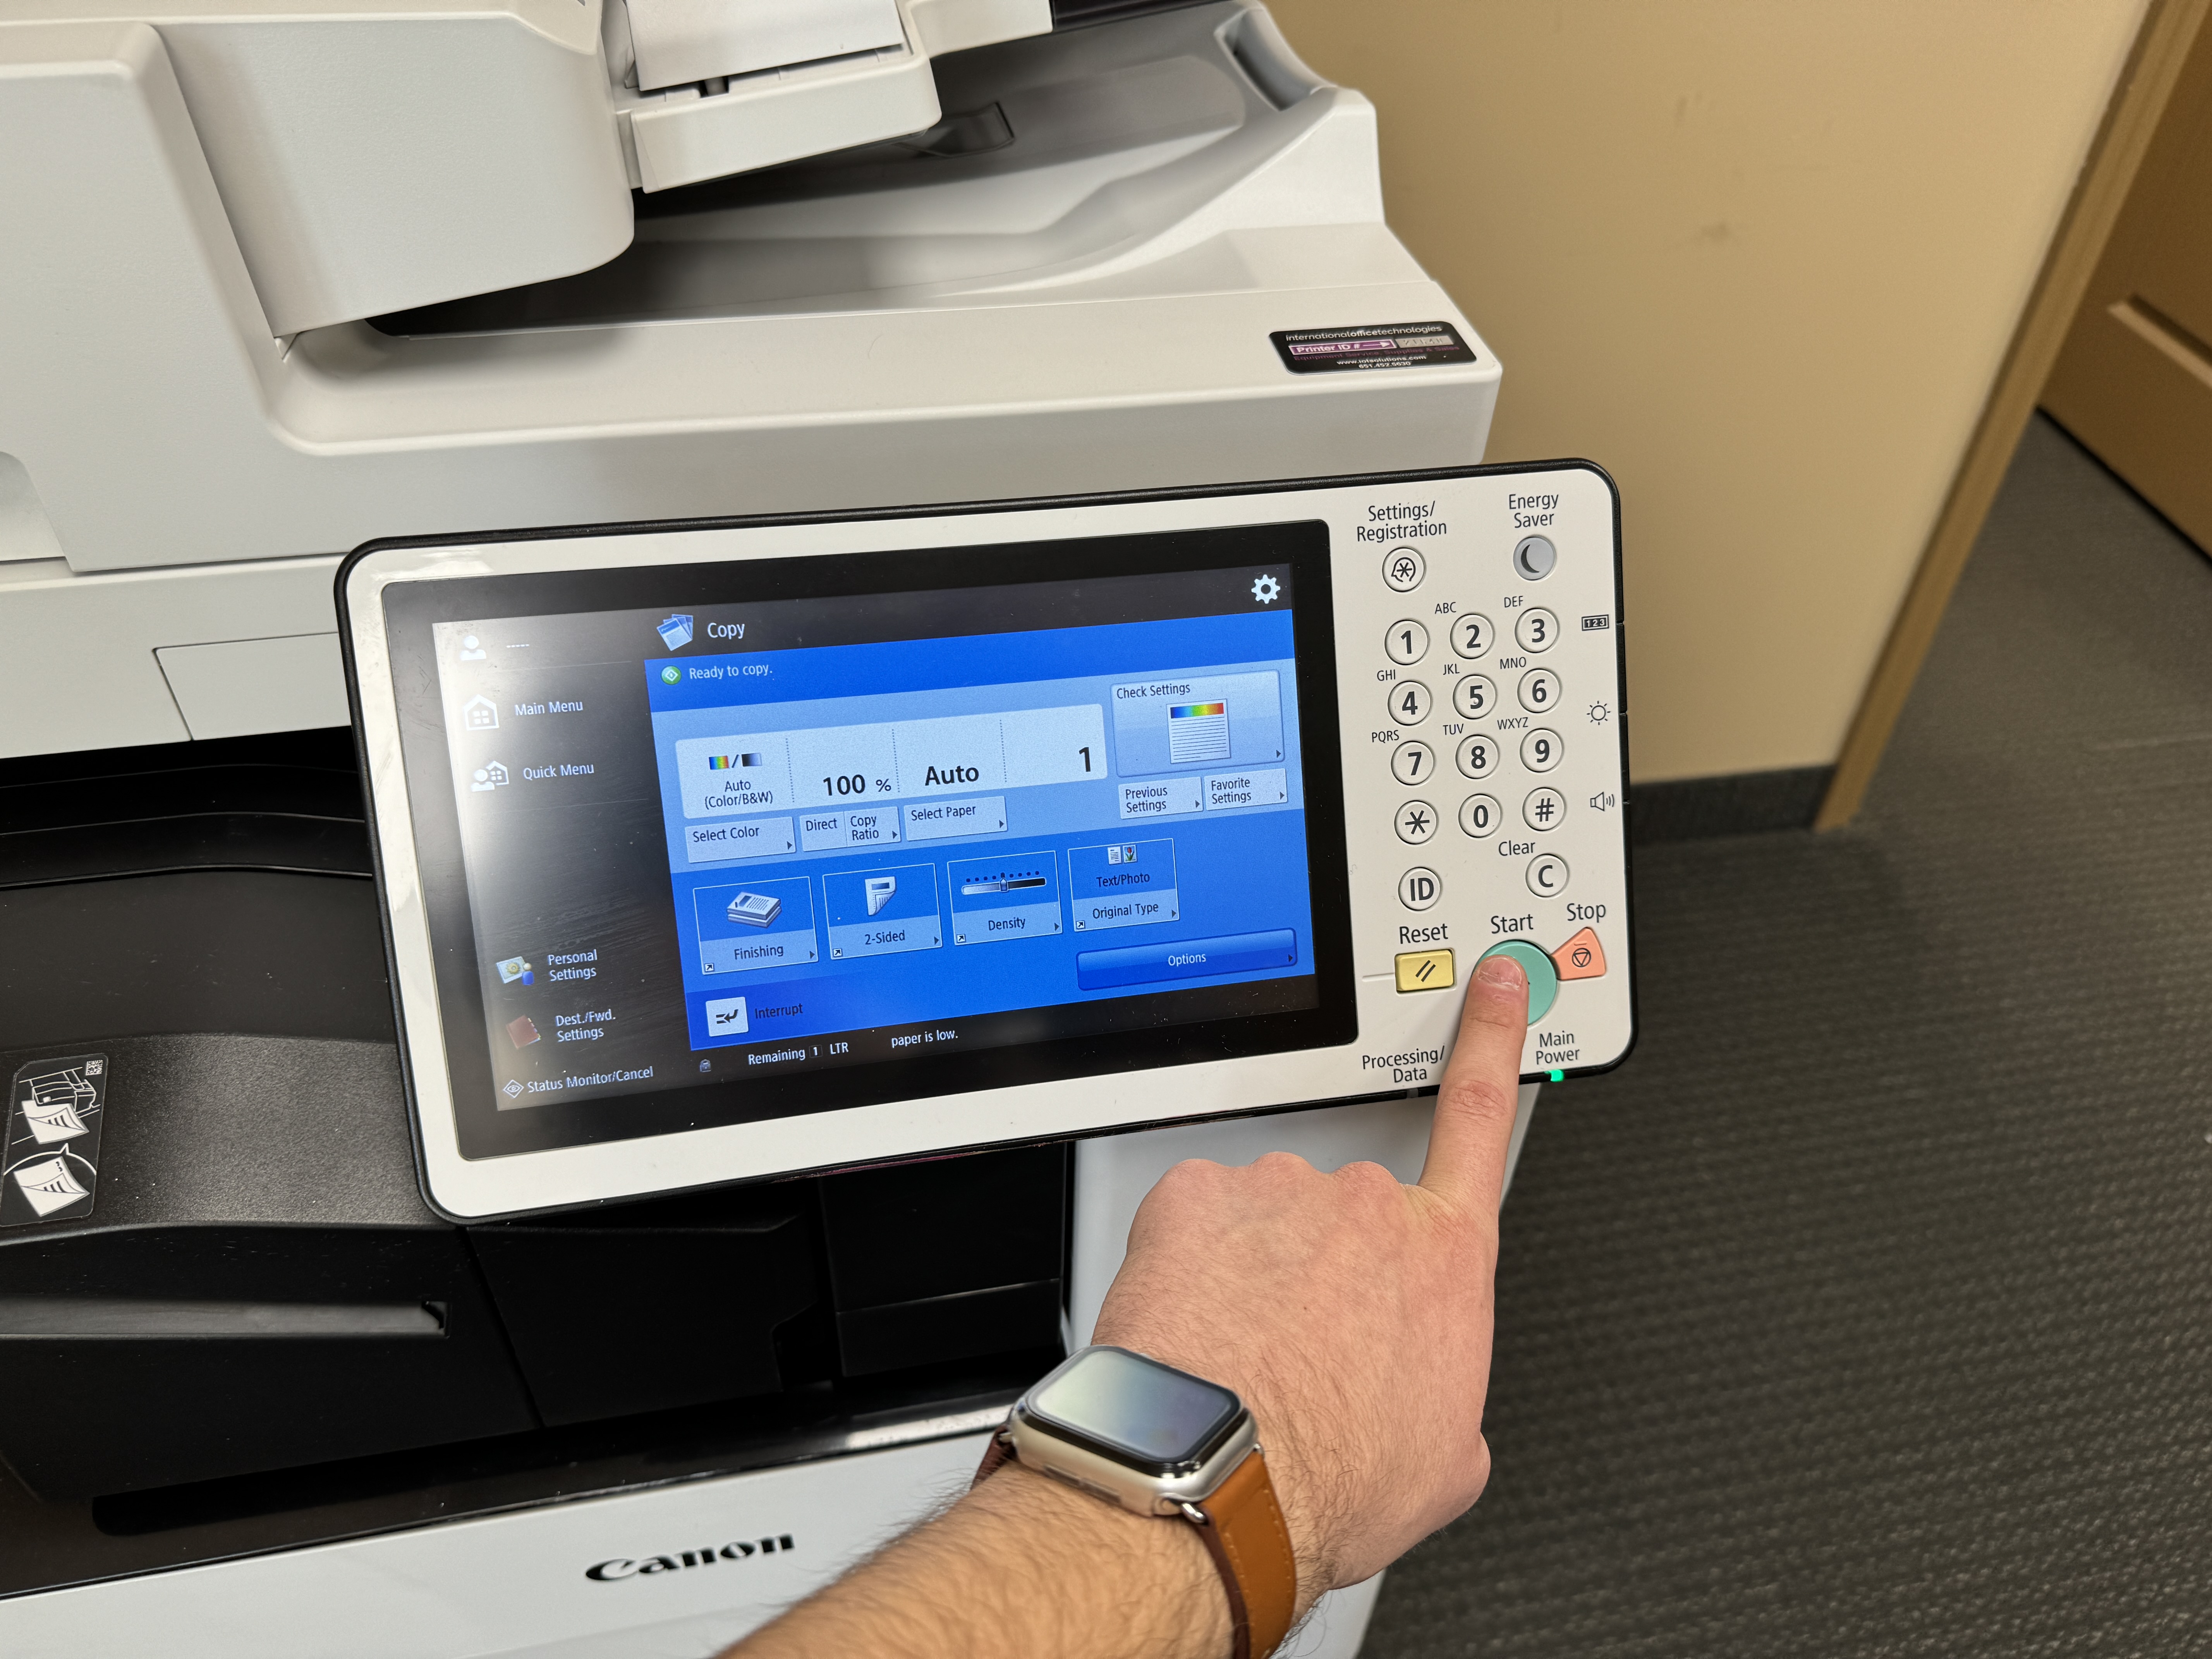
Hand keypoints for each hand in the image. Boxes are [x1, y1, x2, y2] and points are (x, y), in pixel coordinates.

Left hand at [1090, 952, 1529, 1602]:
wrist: (1220, 1479)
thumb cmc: (1330, 1478)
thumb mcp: (1444, 1461)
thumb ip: (1454, 1396)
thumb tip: (1439, 1399)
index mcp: (1443, 1260)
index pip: (1483, 1120)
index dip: (1494, 1040)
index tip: (1496, 985)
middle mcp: (1368, 1208)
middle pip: (1348, 1214)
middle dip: (1323, 1269)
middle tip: (1295, 1349)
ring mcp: (1281, 1192)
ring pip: (1266, 1219)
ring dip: (1252, 1272)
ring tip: (1238, 1354)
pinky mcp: (1197, 1194)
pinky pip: (1197, 1219)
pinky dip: (1189, 1267)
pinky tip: (1193, 1328)